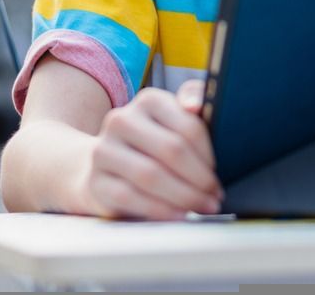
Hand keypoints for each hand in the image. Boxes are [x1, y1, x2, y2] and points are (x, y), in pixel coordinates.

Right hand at [78, 80, 222, 219]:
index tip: (219, 172)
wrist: (101, 168)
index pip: (187, 126)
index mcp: (149, 100)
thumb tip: (196, 103)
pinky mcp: (95, 181)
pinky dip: (160, 209)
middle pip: (171, 150)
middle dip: (200, 178)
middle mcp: (122, 120)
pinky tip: (178, 215)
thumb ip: (194, 106)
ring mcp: (104, 150)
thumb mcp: (172, 123)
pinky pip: (131, 197)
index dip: (209, 154)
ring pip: (151, 175)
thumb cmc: (150, 147)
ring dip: (184, 196)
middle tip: (215, 195)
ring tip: (202, 206)